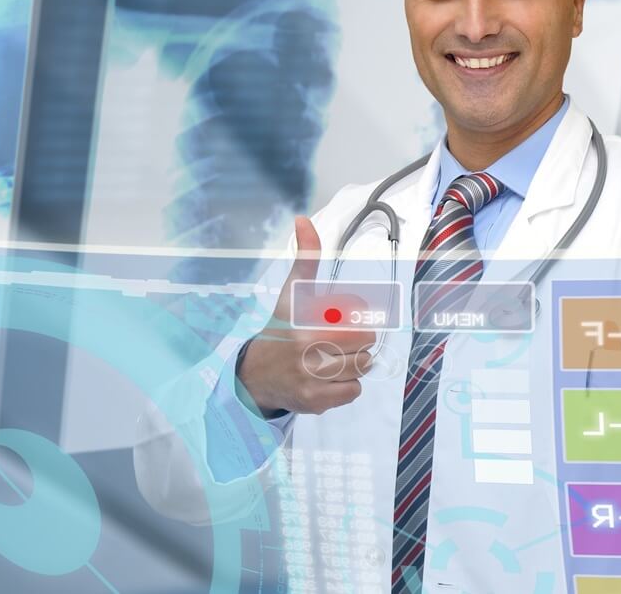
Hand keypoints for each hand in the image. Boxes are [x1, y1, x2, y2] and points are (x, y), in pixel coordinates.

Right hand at [237, 216, 375, 414]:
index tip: (343, 326)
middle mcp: (306, 356)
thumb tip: (302, 219)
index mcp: (305, 327)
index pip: (361, 331)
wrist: (255, 374)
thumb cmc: (281, 328)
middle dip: (358, 347)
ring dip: (353, 367)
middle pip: (365, 352)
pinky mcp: (314, 402)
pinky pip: (352, 393)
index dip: (359, 327)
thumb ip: (304, 258)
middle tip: (340, 344)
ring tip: (333, 359)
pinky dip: (346, 387)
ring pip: (360, 372)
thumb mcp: (291, 292)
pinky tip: (328, 378)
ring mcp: (310, 382)